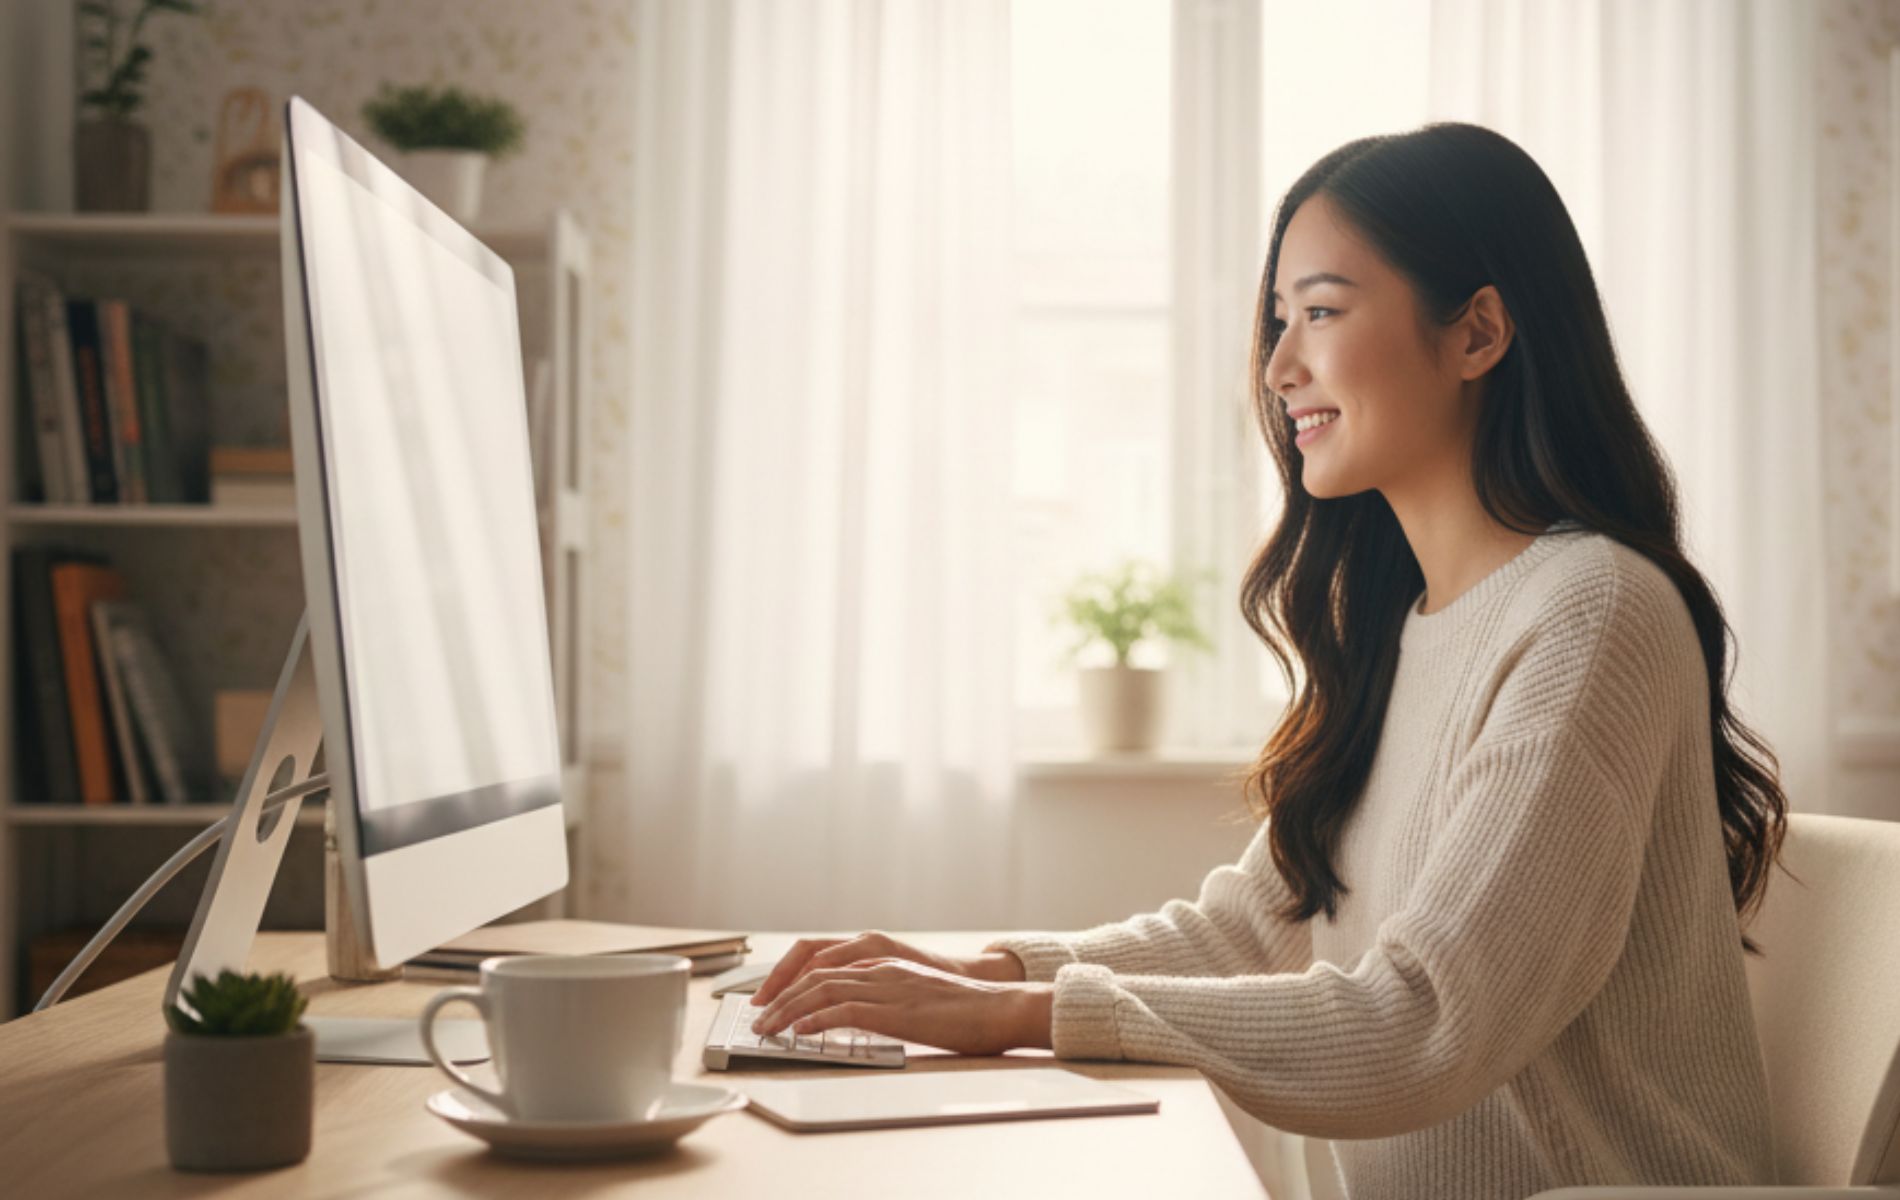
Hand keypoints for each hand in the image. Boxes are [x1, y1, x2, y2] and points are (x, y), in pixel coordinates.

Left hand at [749, 930, 1022, 1007]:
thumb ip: (885, 999)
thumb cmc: (965, 1010)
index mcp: (884, 962)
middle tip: (757, 1018)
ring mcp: (886, 986)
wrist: (999, 1009)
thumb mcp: (916, 998)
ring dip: (787, 1010)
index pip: (823, 963)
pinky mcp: (894, 1010)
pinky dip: (814, 1020)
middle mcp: (880, 968)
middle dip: (778, 995)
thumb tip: (856, 1017)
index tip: (770, 1000)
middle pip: (814, 974)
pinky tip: (798, 1032)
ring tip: (766, 1029)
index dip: (791, 980)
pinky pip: (843, 1011)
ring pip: (821, 990)